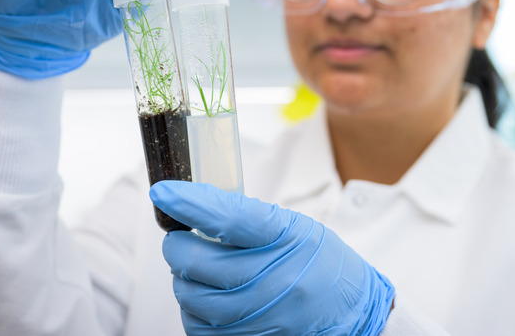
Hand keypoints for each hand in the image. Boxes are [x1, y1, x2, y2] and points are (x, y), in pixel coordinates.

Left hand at [150, 181, 394, 334]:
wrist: (352, 312)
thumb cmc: (318, 261)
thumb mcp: (293, 226)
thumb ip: (246, 217)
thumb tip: (193, 206)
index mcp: (285, 237)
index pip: (228, 217)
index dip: (189, 203)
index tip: (162, 193)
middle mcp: (273, 279)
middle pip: (197, 261)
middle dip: (177, 246)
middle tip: (182, 239)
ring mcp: (261, 316)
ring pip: (190, 296)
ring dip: (183, 278)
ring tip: (197, 269)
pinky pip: (198, 327)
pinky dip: (192, 309)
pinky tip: (206, 296)